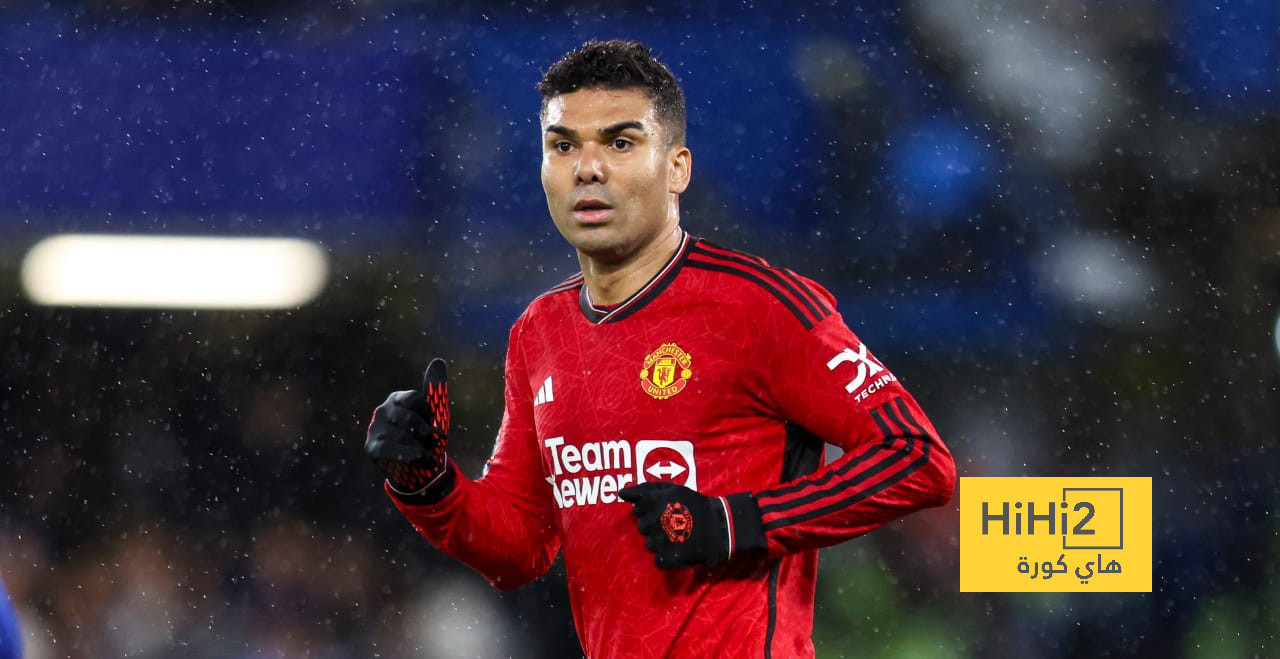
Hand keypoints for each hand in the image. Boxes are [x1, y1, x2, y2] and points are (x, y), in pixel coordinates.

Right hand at [364, 358, 451, 495]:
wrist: (416, 468)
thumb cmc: (424, 436)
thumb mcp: (433, 413)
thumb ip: (435, 388)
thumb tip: (438, 361)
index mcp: (397, 399)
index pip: (414, 398)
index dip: (428, 414)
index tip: (435, 426)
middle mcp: (382, 411)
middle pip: (408, 418)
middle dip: (425, 434)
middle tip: (434, 444)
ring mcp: (375, 429)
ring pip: (402, 435)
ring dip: (420, 449)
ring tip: (428, 458)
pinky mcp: (372, 447)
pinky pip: (391, 448)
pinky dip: (407, 454)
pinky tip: (416, 458)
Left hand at [618, 482, 766, 568]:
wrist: (720, 526)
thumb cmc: (695, 504)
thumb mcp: (673, 488)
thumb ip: (645, 488)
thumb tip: (621, 493)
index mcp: (654, 502)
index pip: (637, 508)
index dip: (649, 509)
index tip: (663, 510)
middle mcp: (654, 520)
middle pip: (641, 527)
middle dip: (654, 525)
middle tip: (672, 522)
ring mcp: (660, 541)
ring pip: (649, 544)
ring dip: (660, 540)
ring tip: (677, 535)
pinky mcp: (668, 558)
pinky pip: (658, 559)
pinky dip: (666, 556)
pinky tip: (677, 548)